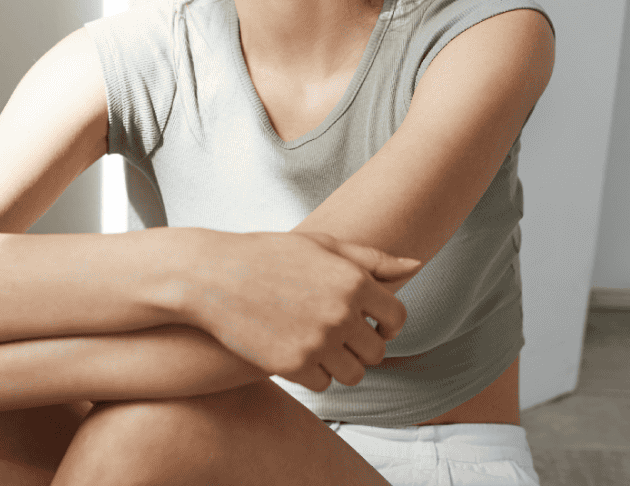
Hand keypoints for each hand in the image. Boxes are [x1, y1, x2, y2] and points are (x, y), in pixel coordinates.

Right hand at [183, 229, 419, 392]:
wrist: (213, 275)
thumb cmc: (269, 254)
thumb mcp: (322, 245)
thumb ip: (372, 258)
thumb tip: (416, 265)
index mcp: (353, 280)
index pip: (397, 318)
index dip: (387, 324)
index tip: (371, 323)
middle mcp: (342, 313)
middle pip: (376, 351)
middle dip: (361, 345)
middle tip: (336, 332)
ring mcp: (318, 341)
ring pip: (354, 374)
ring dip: (341, 363)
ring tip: (318, 343)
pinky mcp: (294, 365)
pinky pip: (324, 384)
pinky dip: (315, 373)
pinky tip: (296, 350)